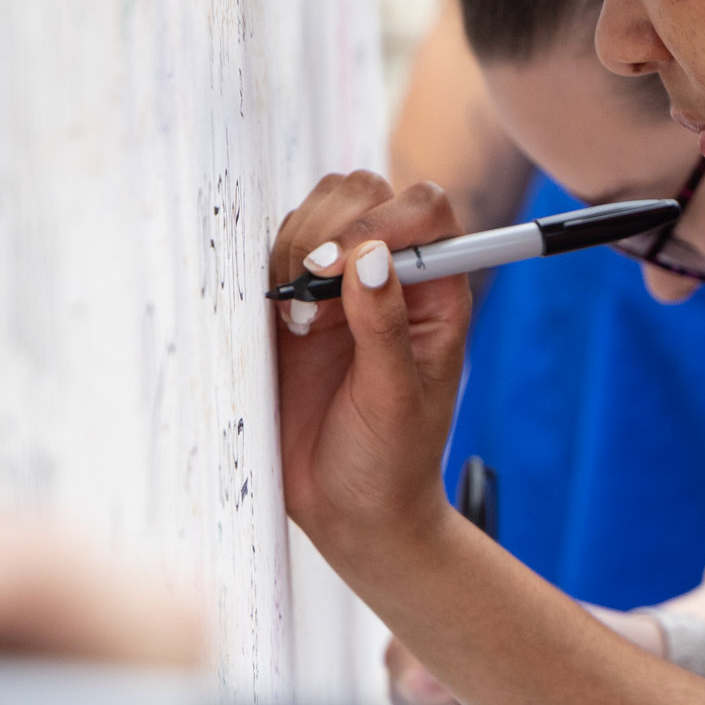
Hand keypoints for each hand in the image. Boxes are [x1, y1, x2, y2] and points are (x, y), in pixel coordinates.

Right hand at [270, 173, 471, 554]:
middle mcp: (392, 276)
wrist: (349, 511)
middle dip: (330, 226)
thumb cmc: (391, 460)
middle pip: (365, 194)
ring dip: (294, 245)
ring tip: (295, 316)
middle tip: (308, 291)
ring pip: (317, 211)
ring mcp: (339, 286)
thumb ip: (386, 328)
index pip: (426, 211)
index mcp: (438, 292)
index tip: (341, 264)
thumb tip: (371, 256)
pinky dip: (266, 266)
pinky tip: (275, 316)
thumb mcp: (397, 400)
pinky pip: (275, 251)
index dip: (384, 219)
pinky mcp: (292, 302)